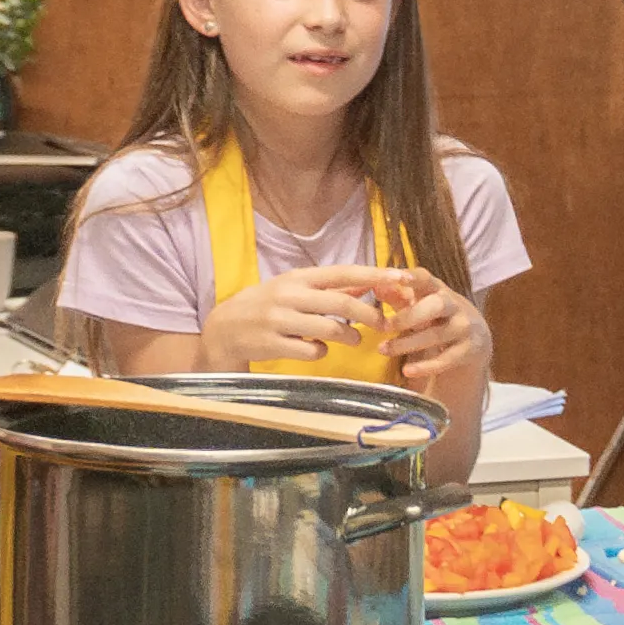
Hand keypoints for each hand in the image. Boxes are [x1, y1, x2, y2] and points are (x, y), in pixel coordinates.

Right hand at [203, 265, 399, 368]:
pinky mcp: (273, 344)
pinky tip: (316, 350)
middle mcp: (289, 295)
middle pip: (340, 303)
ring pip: (329, 329)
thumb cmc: (266, 307)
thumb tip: (366, 284)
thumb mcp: (293, 290)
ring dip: (349, 336)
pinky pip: (311, 351)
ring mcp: (279, 320)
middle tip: (383, 324)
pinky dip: (321, 352)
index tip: (399, 276)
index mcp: (297, 278)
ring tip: (353, 340)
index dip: (372, 275)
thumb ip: (326, 289)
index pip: (341, 272)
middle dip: (368, 314)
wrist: (224, 329)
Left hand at [376, 269, 491, 383]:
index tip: (397, 278)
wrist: (476, 340)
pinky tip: (407, 371)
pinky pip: (446, 359)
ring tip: (383, 349)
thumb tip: (376, 287)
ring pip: (437, 335)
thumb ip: (398, 297)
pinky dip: (425, 367)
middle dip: (410, 315)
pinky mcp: (469, 351)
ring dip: (408, 343)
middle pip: (436, 305)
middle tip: (385, 326)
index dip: (413, 277)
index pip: (427, 279)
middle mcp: (455, 306)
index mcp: (439, 290)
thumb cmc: (438, 317)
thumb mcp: (421, 304)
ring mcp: (464, 328)